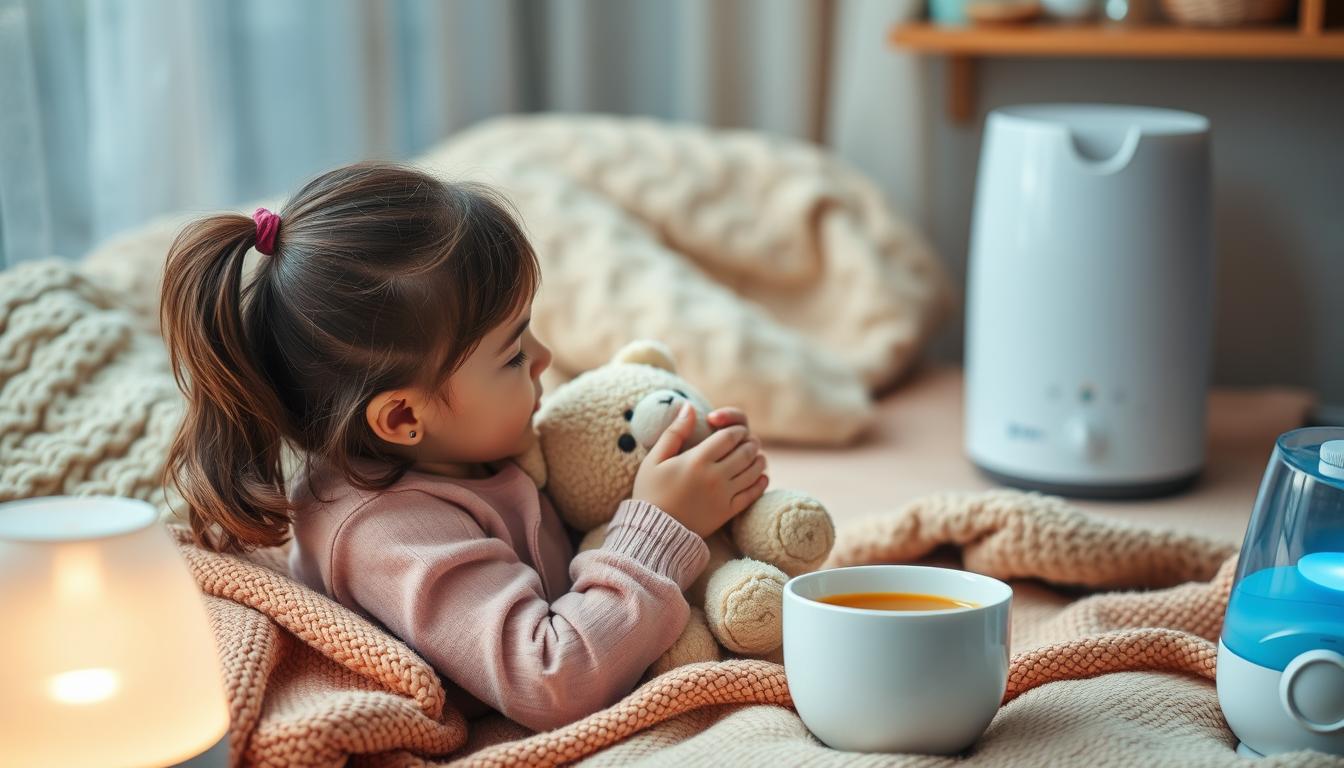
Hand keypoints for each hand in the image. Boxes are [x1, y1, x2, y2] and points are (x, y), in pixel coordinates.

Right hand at [632, 403, 768, 537]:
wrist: (653, 531)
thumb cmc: (650, 492)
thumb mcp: (654, 459)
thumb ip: (675, 431)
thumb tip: (689, 406)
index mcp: (697, 460)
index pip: (729, 436)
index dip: (736, 429)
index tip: (734, 431)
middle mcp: (715, 477)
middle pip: (746, 451)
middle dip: (750, 442)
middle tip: (748, 441)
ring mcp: (724, 495)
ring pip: (754, 471)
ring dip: (758, 459)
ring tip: (755, 455)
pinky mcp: (728, 512)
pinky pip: (753, 493)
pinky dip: (760, 482)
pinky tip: (760, 476)